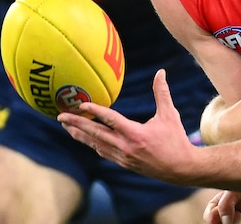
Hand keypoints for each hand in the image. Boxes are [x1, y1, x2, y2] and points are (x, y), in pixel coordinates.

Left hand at [58, 69, 195, 183]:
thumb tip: (161, 72)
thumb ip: (162, 93)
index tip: (81, 104)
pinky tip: (85, 138)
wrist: (180, 168)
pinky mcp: (124, 163)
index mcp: (135, 134)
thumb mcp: (170, 114)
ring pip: (96, 144)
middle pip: (95, 134)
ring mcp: (123, 157)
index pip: (110, 120)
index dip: (94, 111)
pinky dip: (92, 144)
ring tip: (66, 126)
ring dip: (80, 135)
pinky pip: (103, 152)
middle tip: (60, 116)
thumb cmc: (176, 139)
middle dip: (76, 124)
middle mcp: (125, 147)